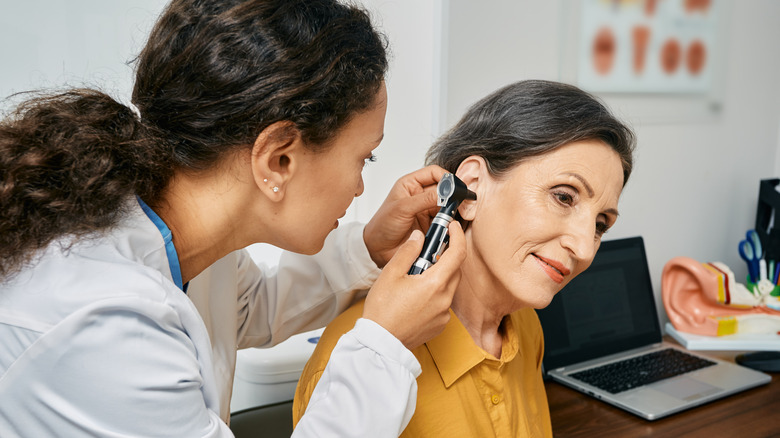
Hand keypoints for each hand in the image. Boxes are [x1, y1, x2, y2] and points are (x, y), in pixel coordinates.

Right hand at [362, 221, 464, 349]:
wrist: (380, 342)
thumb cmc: (382, 309)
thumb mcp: (391, 274)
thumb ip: (408, 251)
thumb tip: (420, 237)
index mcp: (435, 284)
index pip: (458, 253)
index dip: (457, 236)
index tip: (453, 227)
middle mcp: (445, 299)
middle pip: (454, 270)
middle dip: (445, 256)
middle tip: (428, 251)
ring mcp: (444, 314)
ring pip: (449, 286)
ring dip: (439, 276)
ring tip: (416, 276)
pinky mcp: (440, 325)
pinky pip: (443, 302)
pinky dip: (435, 293)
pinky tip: (416, 296)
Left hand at [363, 165, 447, 267]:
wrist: (378, 250)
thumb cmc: (382, 226)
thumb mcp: (402, 208)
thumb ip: (425, 199)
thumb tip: (445, 192)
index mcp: (411, 184)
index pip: (434, 173)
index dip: (446, 177)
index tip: (455, 187)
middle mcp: (420, 195)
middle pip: (444, 189)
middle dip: (452, 195)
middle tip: (458, 203)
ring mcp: (427, 210)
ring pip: (447, 205)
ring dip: (451, 211)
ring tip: (449, 217)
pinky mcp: (432, 225)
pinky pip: (446, 221)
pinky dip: (449, 223)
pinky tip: (447, 226)